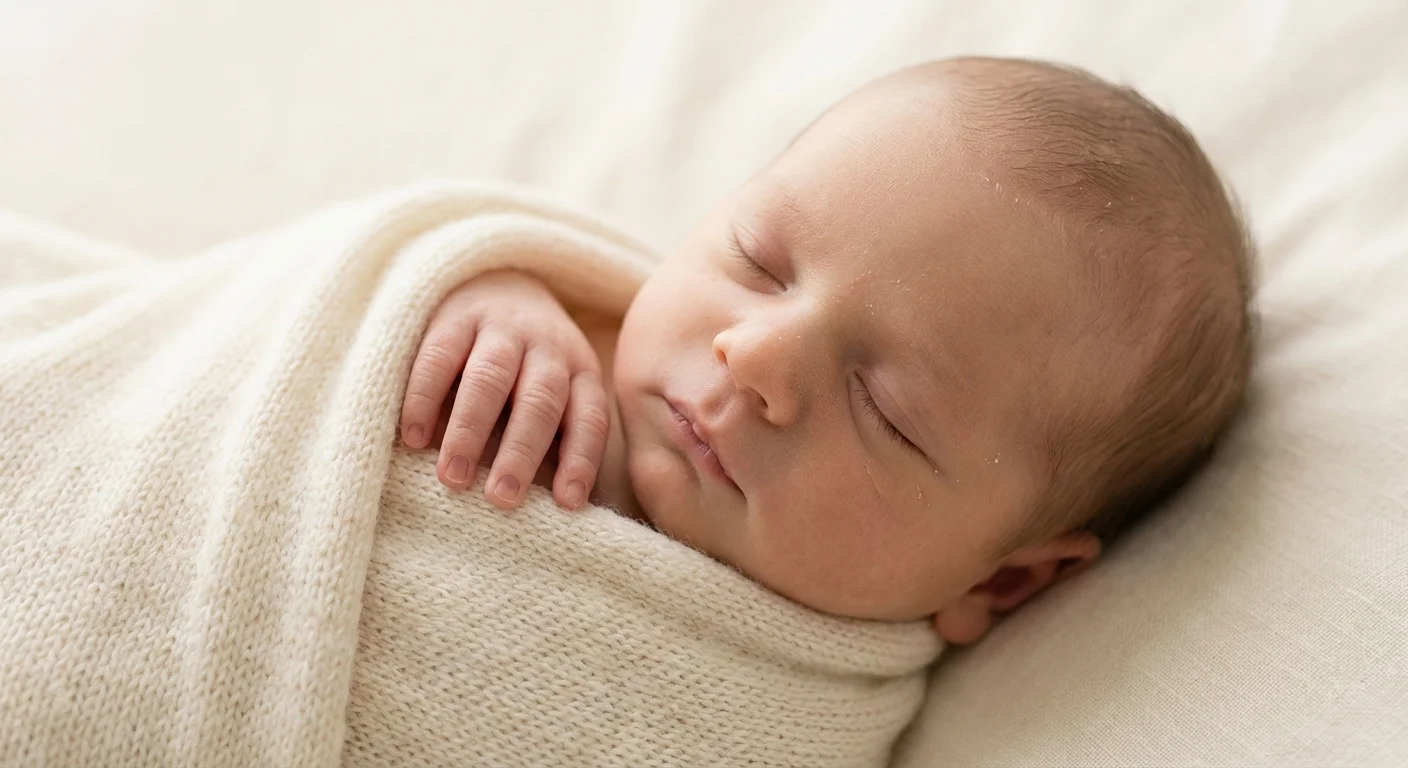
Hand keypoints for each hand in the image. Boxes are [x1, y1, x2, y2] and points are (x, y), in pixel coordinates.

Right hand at [400, 270, 607, 510]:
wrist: (494, 276)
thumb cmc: (522, 365)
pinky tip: (413, 437)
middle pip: (541, 400)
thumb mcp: (552, 390)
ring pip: (490, 377)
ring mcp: (501, 326)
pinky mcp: (454, 314)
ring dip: (471, 429)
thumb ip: (550, 438)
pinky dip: (424, 398)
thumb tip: (546, 509)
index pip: (589, 417)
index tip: (566, 504)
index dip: (580, 460)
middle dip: (522, 451)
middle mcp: (547, 346)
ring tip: (452, 476)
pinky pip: (439, 356)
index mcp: (579, 370)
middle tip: (501, 497)